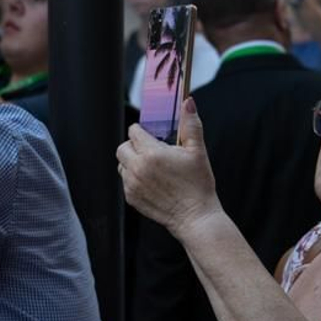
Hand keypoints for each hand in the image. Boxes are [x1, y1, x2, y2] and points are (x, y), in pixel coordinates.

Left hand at [117, 98, 222, 239]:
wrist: (195, 218)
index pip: (134, 131)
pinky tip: (152, 182)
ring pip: (122, 164)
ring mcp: (132, 185)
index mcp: (152, 153)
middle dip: (135, 146)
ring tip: (152, 167)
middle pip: (123, 147)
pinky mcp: (131, 198)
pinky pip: (125, 181)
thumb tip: (188, 102)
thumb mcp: (198, 151)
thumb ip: (191, 124)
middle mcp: (137, 168)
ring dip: (133, 162)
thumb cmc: (198, 185)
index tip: (153, 136)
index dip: (143, 131)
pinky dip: (134, 179)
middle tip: (151, 151)